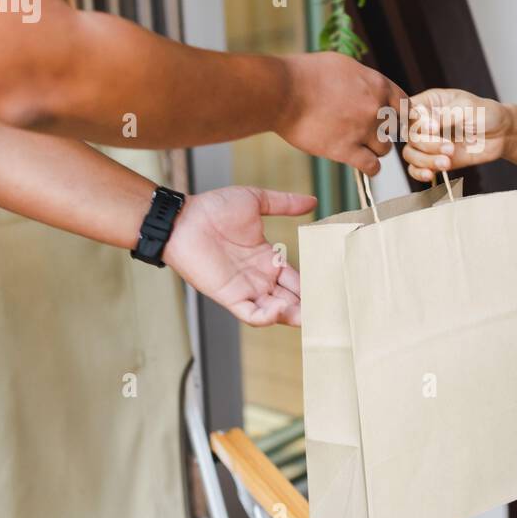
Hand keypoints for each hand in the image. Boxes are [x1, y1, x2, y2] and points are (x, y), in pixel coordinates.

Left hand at [162, 186, 316, 326]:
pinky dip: (267, 317)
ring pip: (275, 312)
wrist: (183, 219)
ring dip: (292, 316)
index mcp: (268, 258)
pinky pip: (252, 314)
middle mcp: (259, 277)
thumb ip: (284, 203)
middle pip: (291, 300)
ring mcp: (245, 288)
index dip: (313, 286)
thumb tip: (312, 200)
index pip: (297, 279)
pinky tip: (280, 308)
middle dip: (308, 307)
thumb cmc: (212, 208)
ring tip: (309, 315)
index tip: (332, 289)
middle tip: (329, 311)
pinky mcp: (230, 297)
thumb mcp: (255, 201)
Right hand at [275, 52, 404, 175]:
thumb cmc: (305, 73)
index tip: (387, 119)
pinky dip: (368, 167)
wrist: (281, 91)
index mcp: (377, 85)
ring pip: (384, 149)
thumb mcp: (342, 64)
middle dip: (382, 131)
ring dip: (373, 149)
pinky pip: (371, 167)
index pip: (405, 105)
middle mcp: (375, 108)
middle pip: (394, 129)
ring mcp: (362, 130)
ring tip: (357, 146)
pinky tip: (359, 162)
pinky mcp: (345, 150)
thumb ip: (363, 78)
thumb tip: (370, 85)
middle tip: (366, 132)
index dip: (396, 114)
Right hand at [402, 88, 509, 181]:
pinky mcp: (434, 159)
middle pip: (409, 136)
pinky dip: (419, 173)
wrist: (502, 134)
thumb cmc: (486, 113)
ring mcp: (429, 142)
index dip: (417, 122)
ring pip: (411, 154)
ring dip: (426, 160)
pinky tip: (431, 175)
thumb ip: (446, 115)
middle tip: (450, 147)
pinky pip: (416, 169)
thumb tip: (428, 126)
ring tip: (447, 162)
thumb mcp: (468, 107)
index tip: (435, 128)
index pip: (408, 112)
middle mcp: (425, 123)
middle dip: (428, 144)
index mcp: (429, 103)